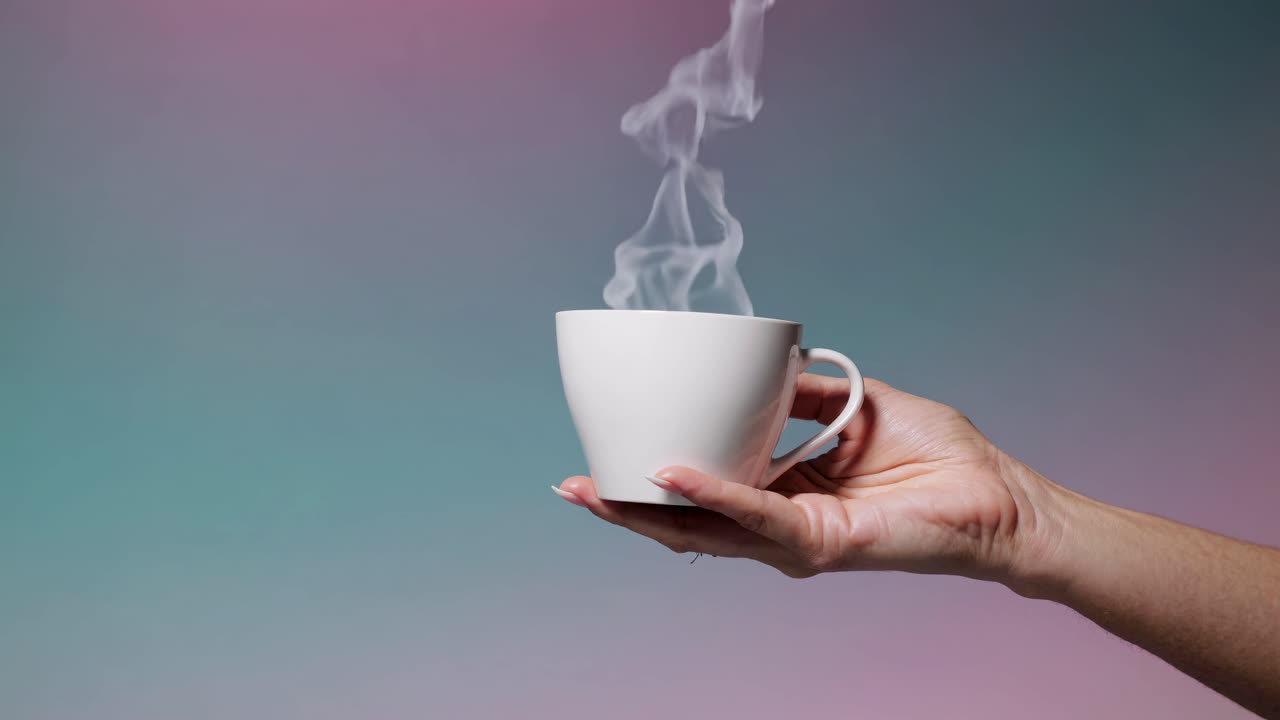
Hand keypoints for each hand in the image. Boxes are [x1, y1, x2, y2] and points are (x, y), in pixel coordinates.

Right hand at [555, 375, 1055, 582]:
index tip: (609, 449)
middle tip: (573, 484)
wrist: (1001, 500)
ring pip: (705, 528)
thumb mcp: (859, 403)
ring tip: (592, 488)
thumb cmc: (942, 460)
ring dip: (646, 510)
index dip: (656, 475)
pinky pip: (754, 513)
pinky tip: (671, 475)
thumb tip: (759, 369)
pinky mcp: (820, 541)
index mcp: (785, 490)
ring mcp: (795, 537)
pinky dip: (711, 495)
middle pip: (689, 519)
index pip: (707, 488)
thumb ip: (803, 393)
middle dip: (627, 504)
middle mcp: (781, 520)